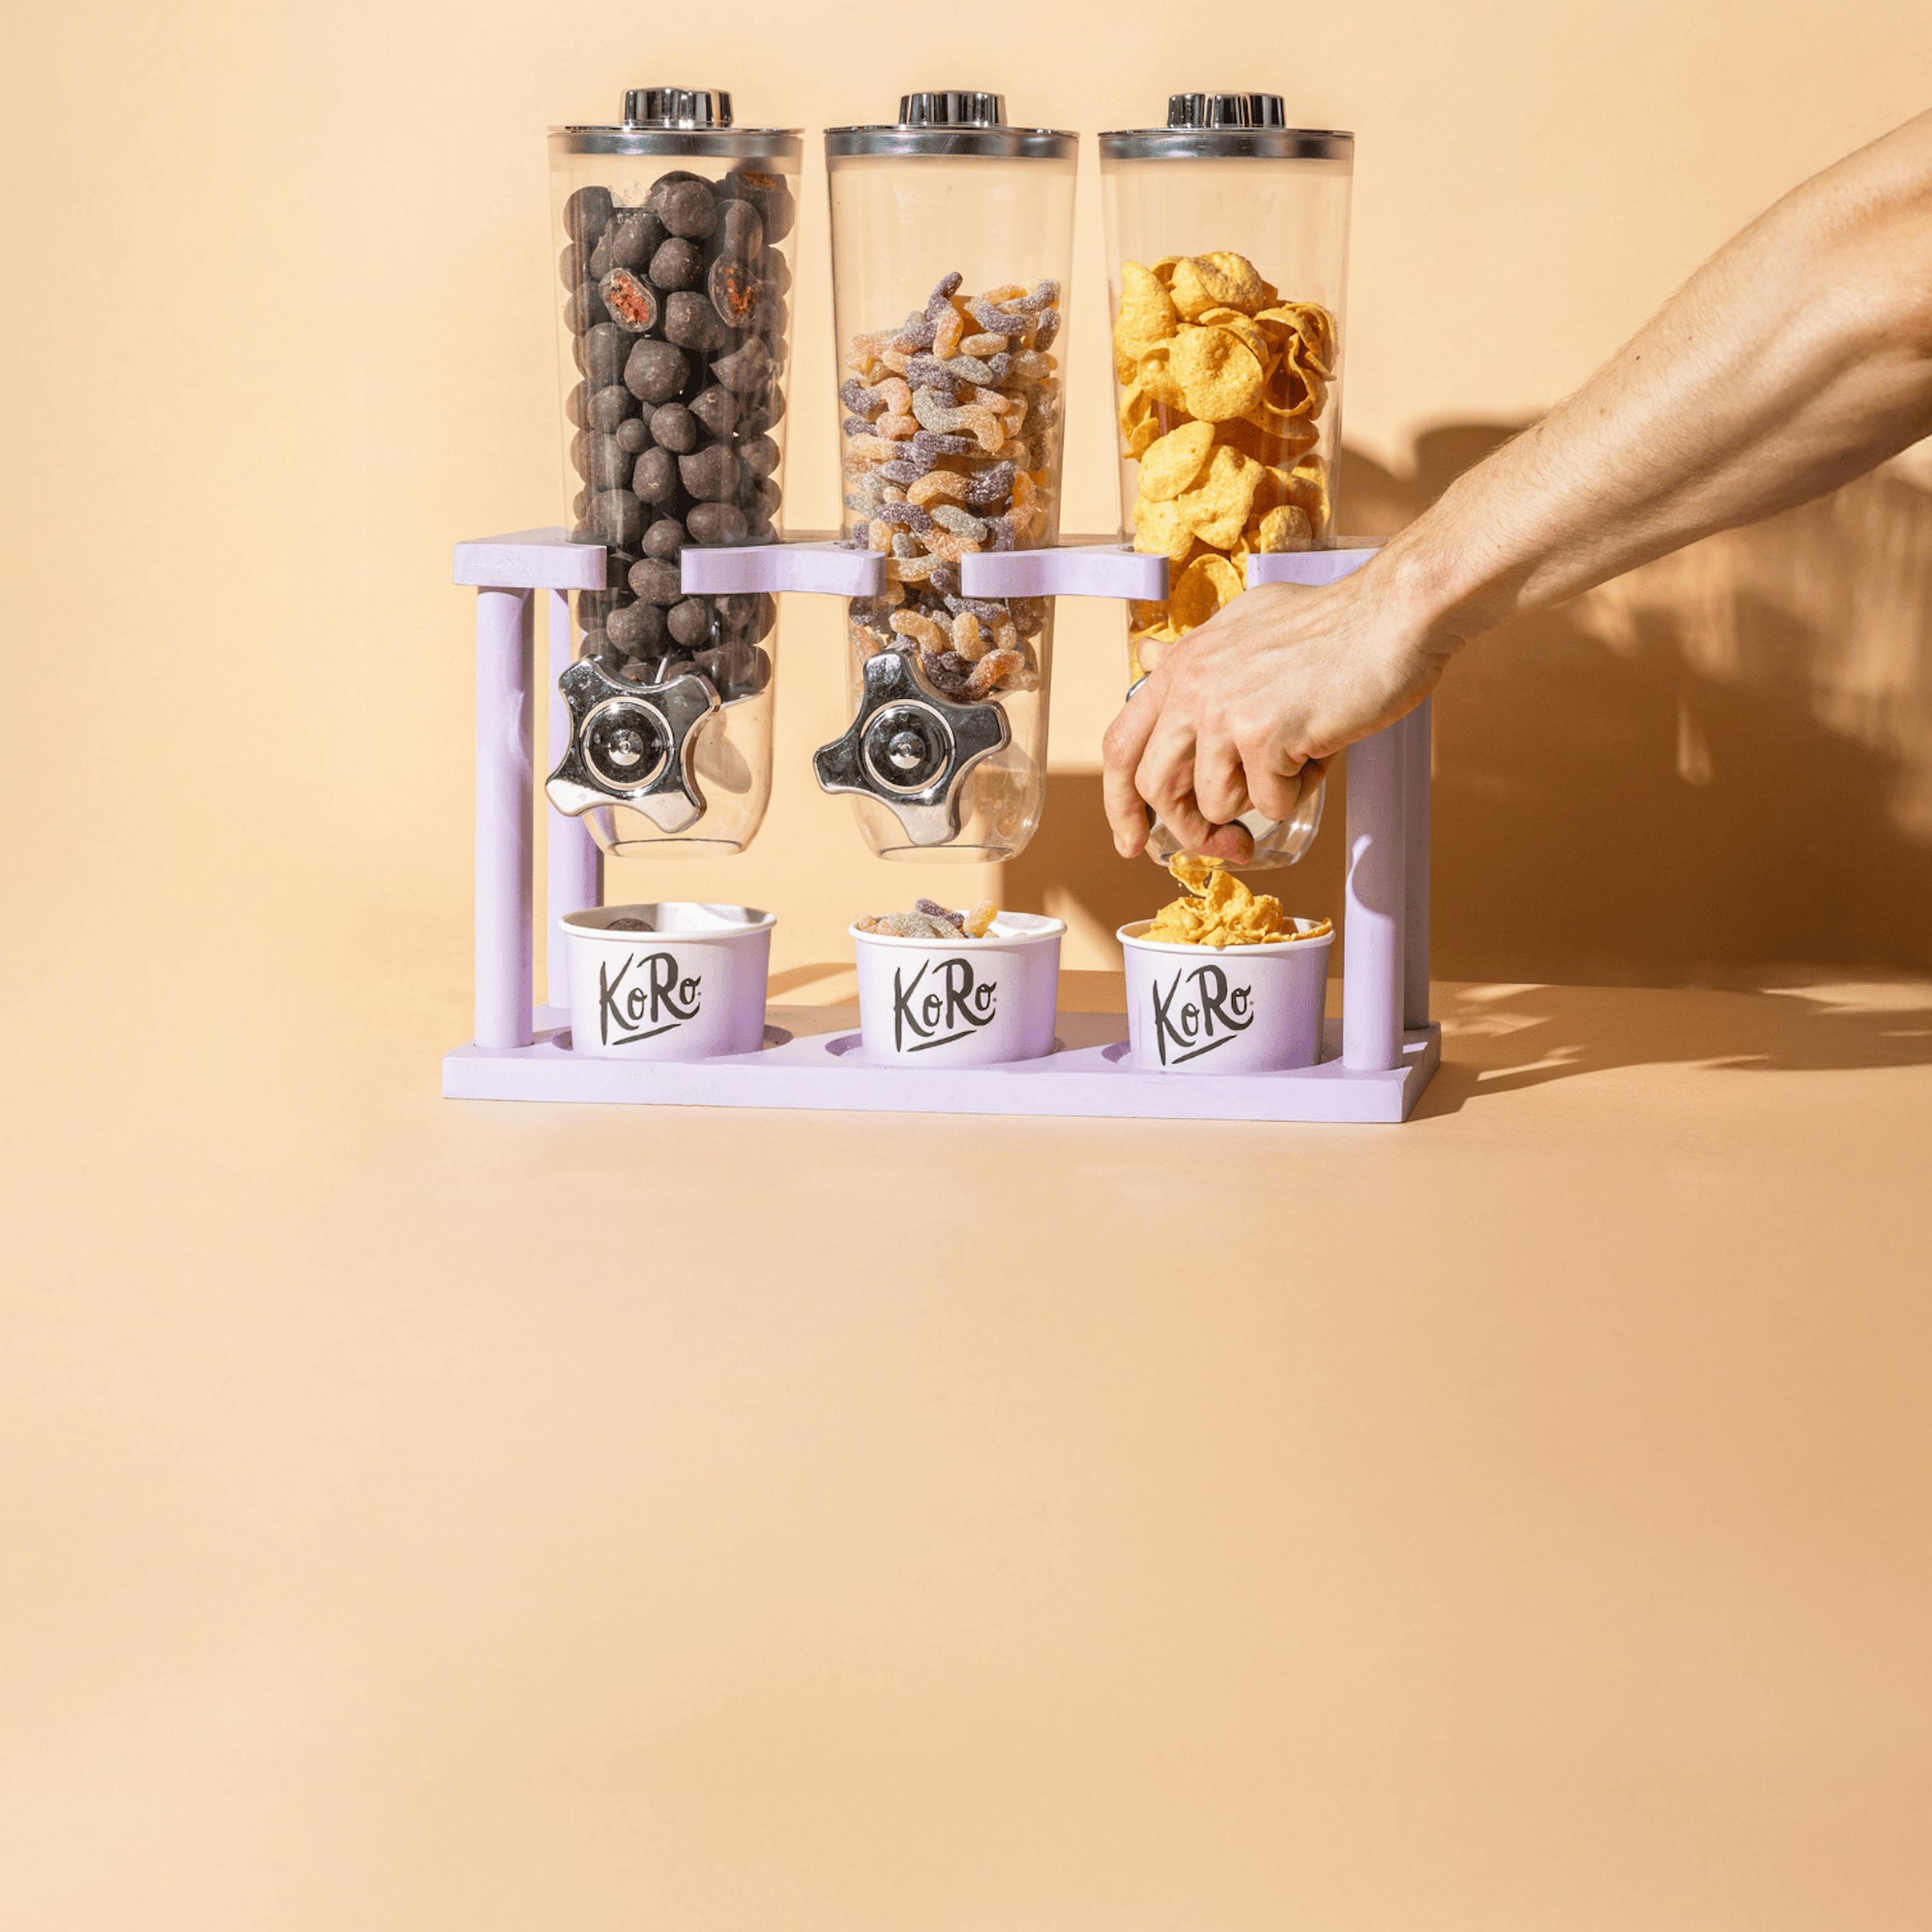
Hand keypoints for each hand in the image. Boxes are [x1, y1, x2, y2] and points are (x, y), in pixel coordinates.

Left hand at [1100, 562, 1449, 860]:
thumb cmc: (1334, 625)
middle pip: (1155, 788)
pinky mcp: (1263, 735)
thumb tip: (1144, 657)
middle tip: (1226, 844)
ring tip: (1295, 758)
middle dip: (1188, 829)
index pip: (1121, 744)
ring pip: (1214, 803)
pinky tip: (1319, 750)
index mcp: (1183, 664)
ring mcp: (1224, 710)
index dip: (1120, 803)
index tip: (1132, 840)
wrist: (1393, 615)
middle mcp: (1192, 686)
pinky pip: (1269, 804)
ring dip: (1259, 800)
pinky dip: (1299, 792)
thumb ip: (1196, 655)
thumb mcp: (1244, 626)